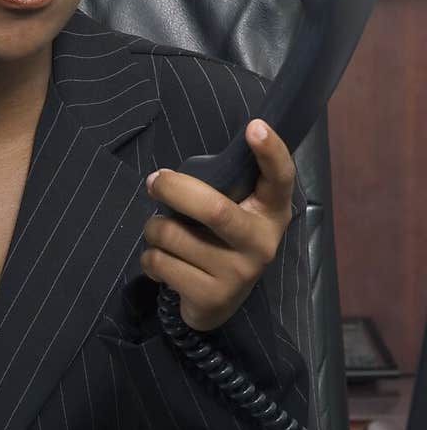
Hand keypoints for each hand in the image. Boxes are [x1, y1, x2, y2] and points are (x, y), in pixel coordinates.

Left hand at [140, 119, 295, 331]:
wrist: (219, 304)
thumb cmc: (222, 241)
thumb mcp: (234, 213)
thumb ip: (221, 190)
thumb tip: (168, 177)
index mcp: (271, 212)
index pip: (280, 177)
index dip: (270, 151)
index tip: (254, 126)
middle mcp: (261, 243)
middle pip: (213, 209)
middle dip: (173, 189)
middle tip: (153, 181)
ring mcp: (238, 273)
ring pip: (173, 235)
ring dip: (153, 229)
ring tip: (162, 234)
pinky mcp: (211, 297)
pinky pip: (160, 263)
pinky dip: (149, 258)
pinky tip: (163, 263)